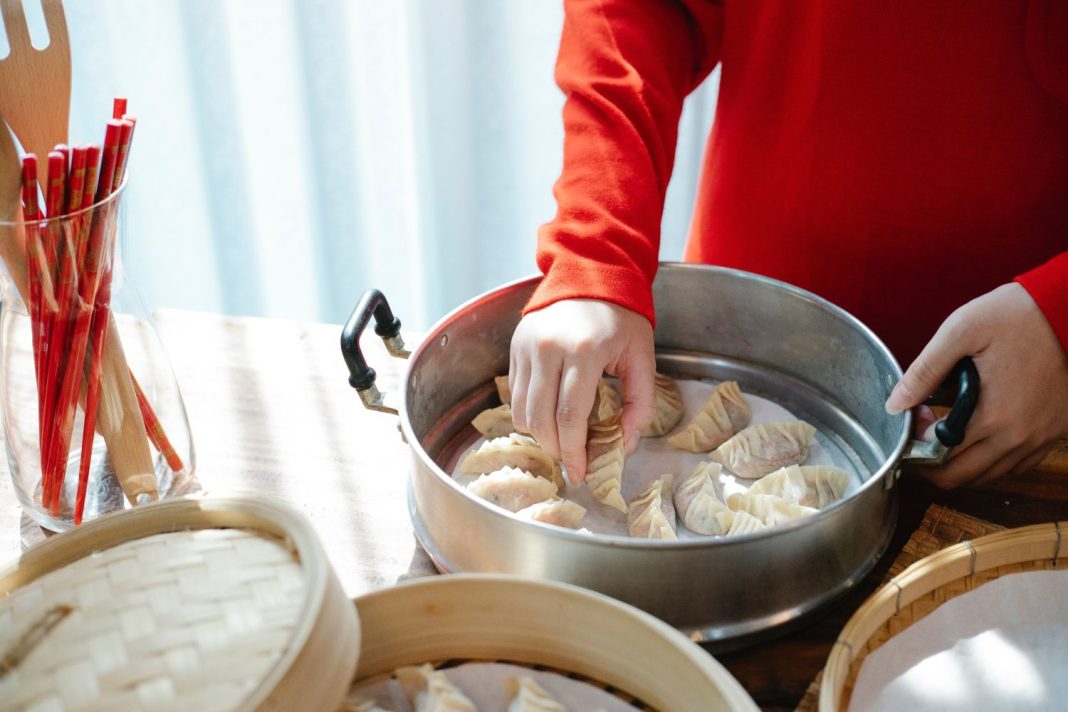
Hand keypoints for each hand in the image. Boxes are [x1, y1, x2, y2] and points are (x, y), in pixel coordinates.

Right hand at [509, 298, 655, 482]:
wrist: (590, 275)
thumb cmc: (621, 318)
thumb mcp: (642, 357)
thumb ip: (641, 403)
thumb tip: (624, 446)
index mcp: (583, 352)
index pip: (570, 417)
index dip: (574, 452)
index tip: (581, 473)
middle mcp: (548, 350)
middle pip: (540, 420)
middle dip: (556, 449)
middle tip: (572, 461)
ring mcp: (526, 348)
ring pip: (521, 412)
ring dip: (540, 435)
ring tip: (561, 440)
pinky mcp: (515, 348)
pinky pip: (514, 396)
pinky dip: (529, 415)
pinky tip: (549, 416)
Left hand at [885, 283, 1067, 487]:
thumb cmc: (1017, 316)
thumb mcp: (960, 332)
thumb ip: (924, 371)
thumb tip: (895, 404)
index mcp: (993, 417)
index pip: (940, 459)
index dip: (916, 445)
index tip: (916, 416)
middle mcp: (1019, 437)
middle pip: (962, 476)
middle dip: (932, 461)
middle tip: (924, 428)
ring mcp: (1041, 437)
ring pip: (991, 475)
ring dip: (962, 462)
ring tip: (948, 429)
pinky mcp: (1055, 431)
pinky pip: (1018, 464)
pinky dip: (992, 459)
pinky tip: (979, 434)